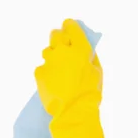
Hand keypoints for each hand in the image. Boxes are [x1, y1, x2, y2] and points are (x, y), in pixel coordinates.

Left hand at [34, 19, 106, 137]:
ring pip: (48, 50)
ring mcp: (49, 61)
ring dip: (53, 55)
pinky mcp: (39, 72)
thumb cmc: (90, 92)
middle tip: (63, 45)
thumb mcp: (98, 72)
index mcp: (80, 49)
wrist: (73, 111)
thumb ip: (91, 57)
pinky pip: (43, 66)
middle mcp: (63, 51)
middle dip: (59, 37)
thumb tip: (86, 49)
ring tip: (59, 66)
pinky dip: (48, 71)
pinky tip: (53, 81)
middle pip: (55, 34)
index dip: (70, 26)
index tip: (70, 27)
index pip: (72, 27)